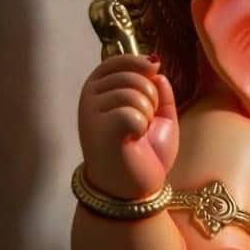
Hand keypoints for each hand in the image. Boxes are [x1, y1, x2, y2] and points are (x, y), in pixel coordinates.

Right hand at [77, 54, 179, 198]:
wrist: (133, 188)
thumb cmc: (142, 154)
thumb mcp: (159, 117)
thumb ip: (159, 91)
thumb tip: (156, 66)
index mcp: (100, 91)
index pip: (117, 60)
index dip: (140, 63)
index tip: (154, 71)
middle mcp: (89, 98)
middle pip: (133, 76)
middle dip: (152, 97)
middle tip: (145, 121)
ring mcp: (90, 113)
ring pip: (134, 94)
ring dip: (148, 115)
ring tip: (138, 133)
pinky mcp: (98, 128)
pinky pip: (131, 111)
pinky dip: (142, 125)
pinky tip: (133, 139)